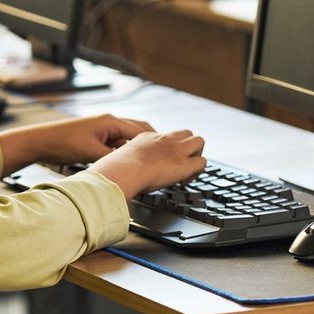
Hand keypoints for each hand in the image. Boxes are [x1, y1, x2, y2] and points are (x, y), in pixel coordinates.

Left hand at [0, 113, 151, 172]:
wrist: (41, 141)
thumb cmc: (63, 144)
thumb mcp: (93, 153)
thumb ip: (114, 157)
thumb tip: (131, 163)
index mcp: (110, 122)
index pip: (141, 130)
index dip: (156, 141)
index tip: (167, 151)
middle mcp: (108, 122)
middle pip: (138, 131)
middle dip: (151, 142)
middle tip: (165, 155)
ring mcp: (102, 128)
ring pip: (127, 137)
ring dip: (137, 147)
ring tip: (150, 159)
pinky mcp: (95, 136)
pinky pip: (116, 141)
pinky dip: (125, 149)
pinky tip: (128, 160)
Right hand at [90, 129, 205, 199]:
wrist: (124, 170)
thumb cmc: (116, 168)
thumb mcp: (117, 159)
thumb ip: (120, 162)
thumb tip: (110, 172)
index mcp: (148, 137)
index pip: (166, 136)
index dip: (169, 148)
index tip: (163, 161)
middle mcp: (165, 140)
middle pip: (187, 133)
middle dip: (188, 147)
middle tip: (180, 164)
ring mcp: (177, 150)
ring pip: (200, 141)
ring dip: (196, 155)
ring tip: (186, 171)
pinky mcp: (185, 163)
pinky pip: (202, 162)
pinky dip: (197, 171)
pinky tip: (184, 180)